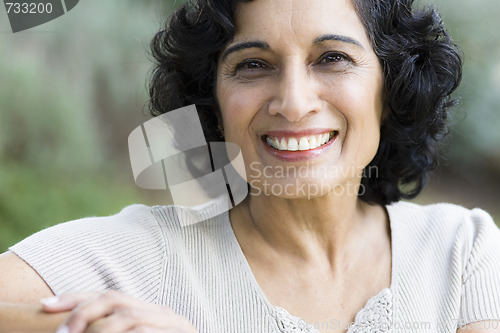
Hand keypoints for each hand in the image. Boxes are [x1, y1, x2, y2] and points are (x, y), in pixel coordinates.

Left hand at [41, 290, 196, 332]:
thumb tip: (78, 329)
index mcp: (146, 312)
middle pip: (116, 298)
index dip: (76, 298)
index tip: (44, 304)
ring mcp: (171, 324)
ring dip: (99, 331)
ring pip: (127, 318)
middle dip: (83, 311)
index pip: (108, 295)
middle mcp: (159, 313)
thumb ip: (119, 329)